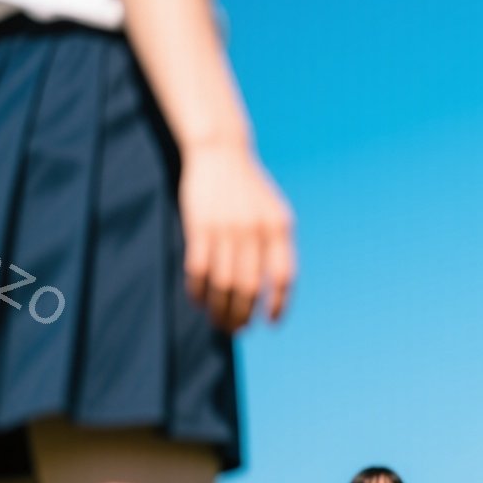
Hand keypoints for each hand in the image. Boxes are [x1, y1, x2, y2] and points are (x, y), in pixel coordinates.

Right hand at [179, 143, 295, 331]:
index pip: (283, 276)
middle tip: (238, 329)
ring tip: (219, 322)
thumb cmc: (249, 190)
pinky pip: (198, 269)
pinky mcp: (199, 226)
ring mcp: (226, 228)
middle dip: (244, 314)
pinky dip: (198, 291)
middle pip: (250, 286)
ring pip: (223, 283)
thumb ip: (277, 245)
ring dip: (220, 309)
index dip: (279, 303)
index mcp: (279, 227)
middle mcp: (255, 230)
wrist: (220, 153)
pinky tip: (199, 301)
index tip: (271, 323)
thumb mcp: (274, 212)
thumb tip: (277, 290)